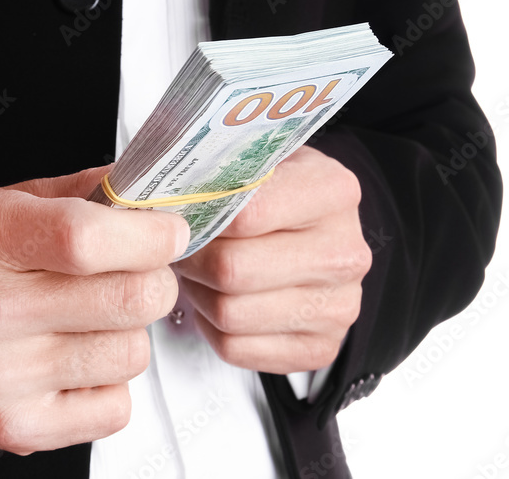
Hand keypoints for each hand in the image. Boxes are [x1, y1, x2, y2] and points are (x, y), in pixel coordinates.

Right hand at [0, 165, 188, 453]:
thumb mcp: (12, 204)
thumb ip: (85, 192)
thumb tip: (156, 194)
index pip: (85, 238)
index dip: (147, 236)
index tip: (169, 233)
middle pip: (129, 298)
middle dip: (155, 281)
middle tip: (139, 275)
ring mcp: (1, 376)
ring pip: (132, 354)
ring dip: (128, 335)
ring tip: (91, 323)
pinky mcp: (17, 426)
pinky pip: (117, 408)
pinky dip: (110, 386)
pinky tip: (76, 364)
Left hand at [172, 146, 370, 373]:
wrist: (317, 233)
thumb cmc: (277, 195)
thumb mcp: (258, 160)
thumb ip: (219, 168)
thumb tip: (164, 194)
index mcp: (333, 192)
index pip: (246, 214)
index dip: (199, 218)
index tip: (182, 215)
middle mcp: (344, 253)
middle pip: (232, 270)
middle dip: (194, 260)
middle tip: (183, 248)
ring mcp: (337, 306)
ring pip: (229, 314)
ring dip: (200, 294)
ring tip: (201, 273)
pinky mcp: (320, 348)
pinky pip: (235, 348)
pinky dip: (212, 327)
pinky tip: (220, 300)